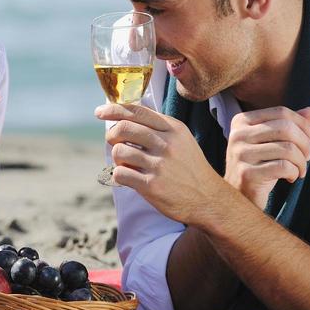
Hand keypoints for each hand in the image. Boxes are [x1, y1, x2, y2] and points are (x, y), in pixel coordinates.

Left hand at [95, 101, 235, 225]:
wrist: (208, 199)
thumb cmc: (190, 169)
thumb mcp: (182, 140)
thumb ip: (159, 128)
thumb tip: (127, 118)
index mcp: (173, 129)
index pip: (137, 111)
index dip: (114, 109)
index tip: (100, 112)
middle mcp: (166, 144)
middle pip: (124, 128)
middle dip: (111, 134)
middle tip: (113, 141)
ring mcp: (159, 165)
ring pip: (119, 151)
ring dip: (117, 157)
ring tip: (126, 164)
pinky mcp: (152, 185)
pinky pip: (120, 173)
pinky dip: (119, 175)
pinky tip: (128, 178)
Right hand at [225, 107, 309, 208]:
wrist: (239, 196)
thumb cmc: (259, 166)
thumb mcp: (273, 142)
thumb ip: (291, 125)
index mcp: (242, 121)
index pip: (281, 112)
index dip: (303, 123)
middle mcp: (238, 135)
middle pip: (285, 128)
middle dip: (305, 143)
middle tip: (307, 156)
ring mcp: (240, 154)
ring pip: (287, 148)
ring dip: (301, 161)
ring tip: (300, 170)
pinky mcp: (247, 174)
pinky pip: (283, 167)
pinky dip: (294, 172)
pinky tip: (290, 178)